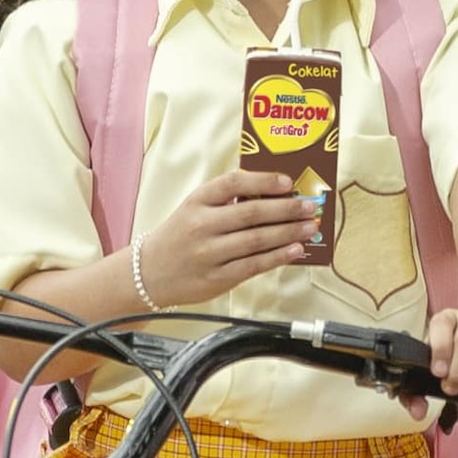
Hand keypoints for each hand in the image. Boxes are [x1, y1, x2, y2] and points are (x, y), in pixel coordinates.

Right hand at [134, 166, 324, 308]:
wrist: (148, 272)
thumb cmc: (179, 236)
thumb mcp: (194, 209)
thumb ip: (226, 201)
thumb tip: (273, 195)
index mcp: (197, 201)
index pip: (233, 183)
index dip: (263, 180)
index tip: (287, 181)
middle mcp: (202, 225)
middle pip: (251, 212)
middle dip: (286, 208)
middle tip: (309, 206)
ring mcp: (209, 253)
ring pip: (256, 240)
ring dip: (288, 232)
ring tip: (309, 227)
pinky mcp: (216, 278)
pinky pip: (253, 265)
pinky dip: (278, 256)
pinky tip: (295, 250)